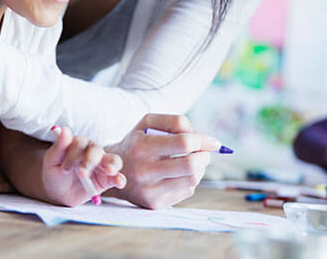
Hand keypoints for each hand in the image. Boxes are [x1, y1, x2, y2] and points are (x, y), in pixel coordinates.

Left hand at [41, 127, 125, 206]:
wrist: (58, 193)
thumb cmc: (54, 173)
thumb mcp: (51, 161)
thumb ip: (59, 146)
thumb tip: (65, 129)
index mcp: (79, 144)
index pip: (81, 143)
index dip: (74, 155)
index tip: (64, 168)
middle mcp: (93, 152)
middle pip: (97, 150)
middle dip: (90, 161)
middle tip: (82, 174)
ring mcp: (102, 165)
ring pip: (113, 160)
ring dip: (112, 165)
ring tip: (108, 170)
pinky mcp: (108, 180)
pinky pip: (118, 177)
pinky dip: (120, 179)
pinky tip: (119, 182)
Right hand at [105, 114, 220, 209]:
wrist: (112, 171)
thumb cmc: (137, 142)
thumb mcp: (148, 123)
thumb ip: (176, 122)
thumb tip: (206, 140)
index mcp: (141, 146)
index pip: (183, 143)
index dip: (203, 141)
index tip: (214, 142)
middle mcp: (144, 171)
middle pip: (190, 165)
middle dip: (205, 156)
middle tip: (204, 152)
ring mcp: (149, 190)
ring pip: (192, 179)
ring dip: (200, 168)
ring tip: (192, 161)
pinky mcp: (155, 204)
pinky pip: (187, 191)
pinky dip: (190, 180)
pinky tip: (180, 174)